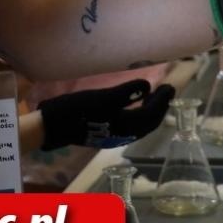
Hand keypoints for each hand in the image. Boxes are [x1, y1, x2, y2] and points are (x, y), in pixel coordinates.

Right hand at [38, 79, 174, 149]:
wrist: (52, 126)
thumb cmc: (76, 110)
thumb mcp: (102, 98)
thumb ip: (126, 93)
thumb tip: (148, 86)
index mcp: (125, 126)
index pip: (151, 115)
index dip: (162, 101)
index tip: (170, 87)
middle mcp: (122, 135)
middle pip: (149, 123)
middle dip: (160, 108)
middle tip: (167, 91)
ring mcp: (114, 136)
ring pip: (140, 126)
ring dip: (150, 112)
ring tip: (154, 97)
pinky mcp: (105, 134)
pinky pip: (131, 127)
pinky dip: (139, 116)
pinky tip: (134, 107)